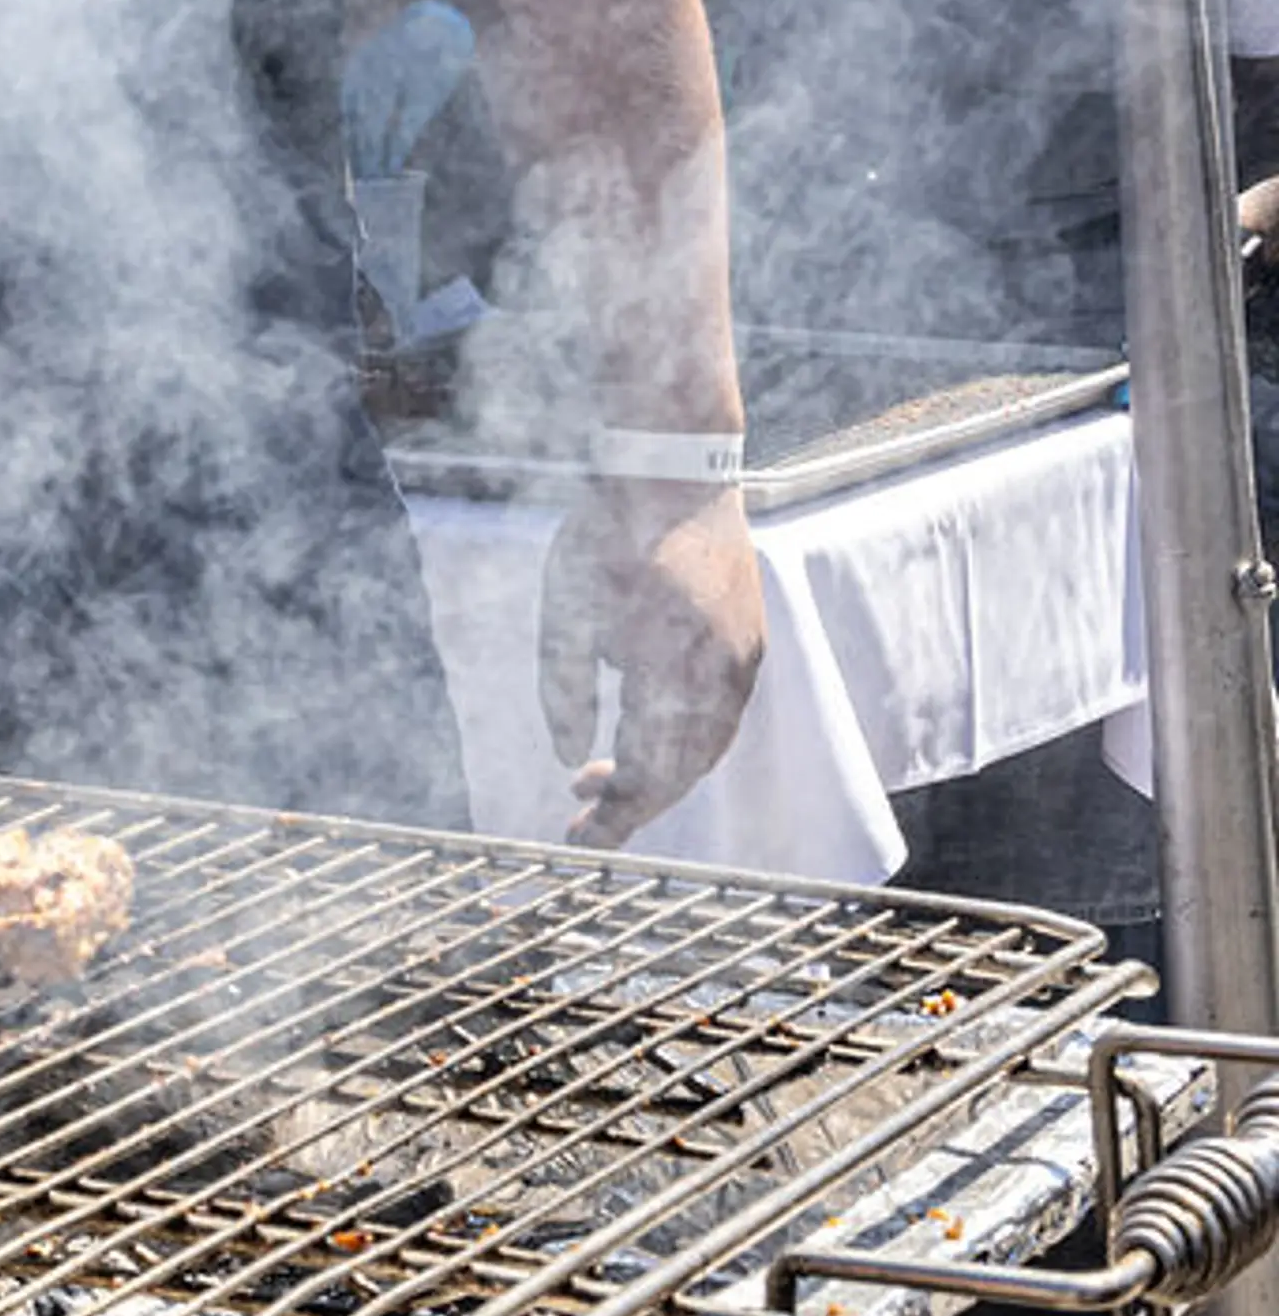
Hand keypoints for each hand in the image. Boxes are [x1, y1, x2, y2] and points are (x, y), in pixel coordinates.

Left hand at [537, 481, 765, 848]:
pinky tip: (643, 735)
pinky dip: (684, 742)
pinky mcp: (750, 644)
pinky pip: (721, 717)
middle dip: (634, 803)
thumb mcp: (564, 609)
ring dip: (658, 773)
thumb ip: (564, 690)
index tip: (578, 841)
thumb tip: (571, 759)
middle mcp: (720, 672)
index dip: (615, 815)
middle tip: (582, 815)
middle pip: (684, 769)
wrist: (675, 474)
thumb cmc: (607, 534)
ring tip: (601, 778)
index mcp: (671, 665)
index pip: (648, 769)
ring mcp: (744, 659)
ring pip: (707, 748)